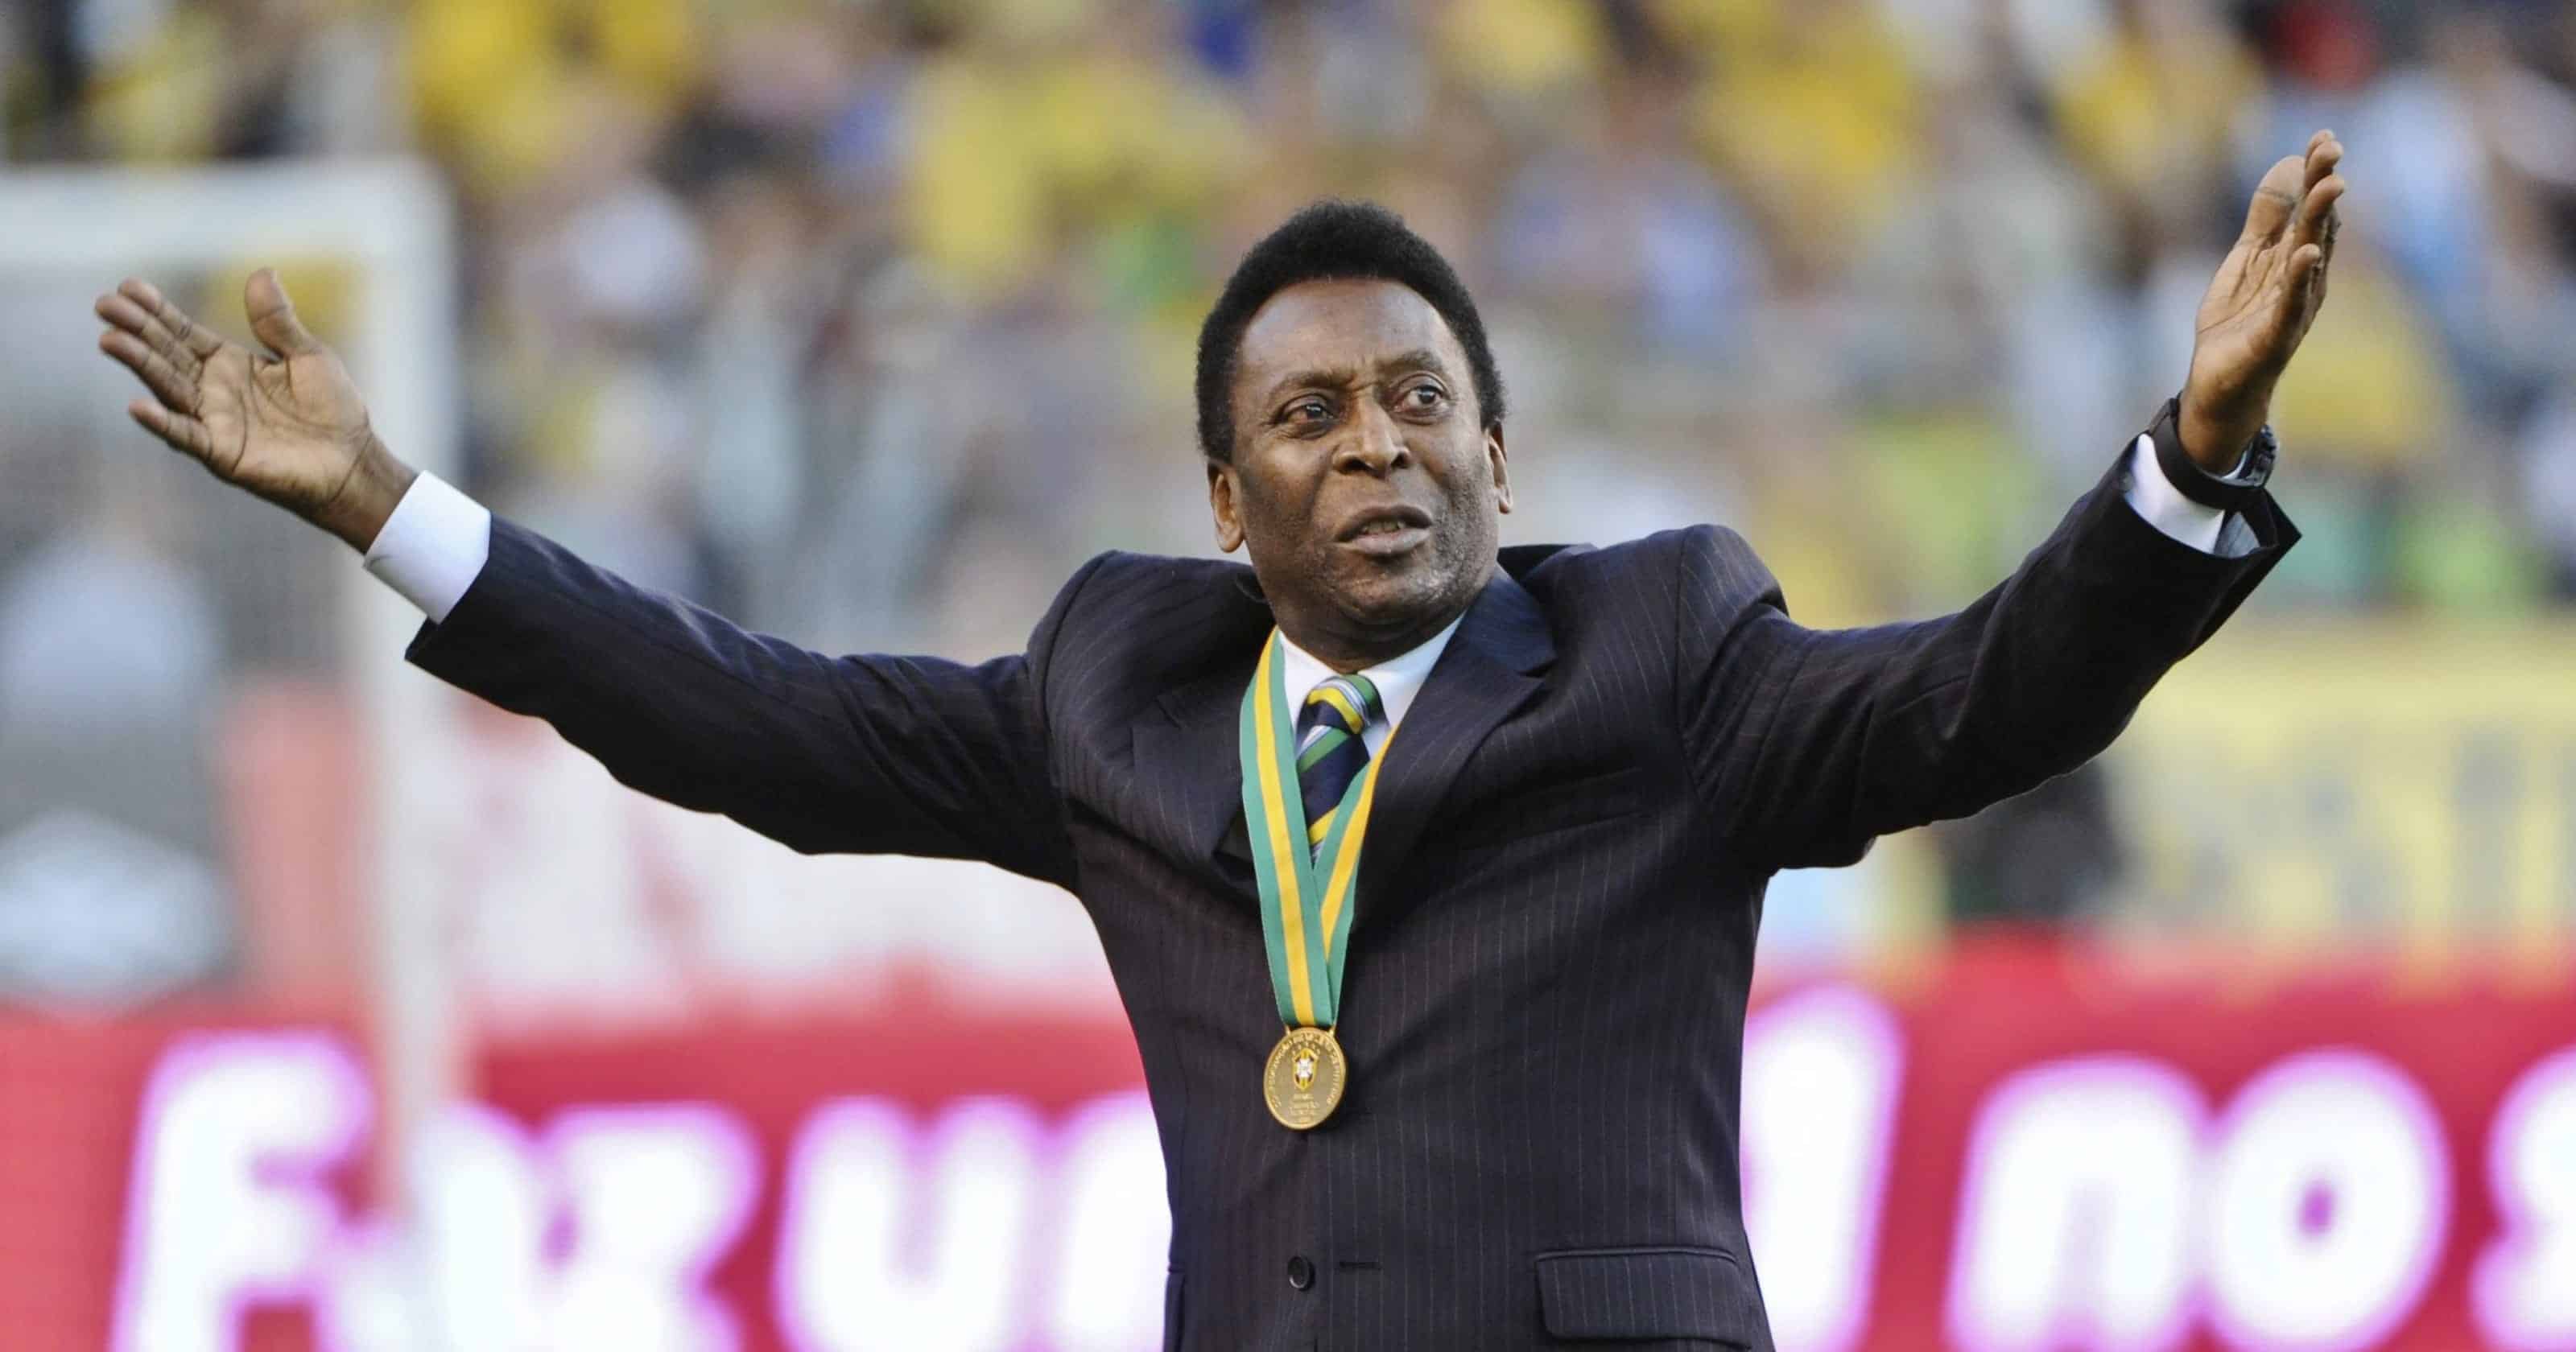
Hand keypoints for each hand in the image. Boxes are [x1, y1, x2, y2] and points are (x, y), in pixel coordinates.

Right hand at [96, 269, 414, 550]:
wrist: (353, 461)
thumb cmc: (332, 409)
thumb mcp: (308, 355)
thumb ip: (278, 321)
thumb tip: (262, 272)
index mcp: (229, 363)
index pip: (183, 332)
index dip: (156, 310)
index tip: (128, 286)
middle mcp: (212, 390)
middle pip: (167, 355)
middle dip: (136, 330)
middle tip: (104, 305)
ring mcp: (213, 421)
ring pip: (169, 389)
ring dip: (139, 365)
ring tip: (110, 340)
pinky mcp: (223, 453)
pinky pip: (187, 436)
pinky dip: (163, 423)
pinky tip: (137, 406)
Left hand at [2178, 130, 2346, 470]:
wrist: (2219, 387)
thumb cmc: (2238, 324)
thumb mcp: (2245, 261)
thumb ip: (2264, 219)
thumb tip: (2285, 166)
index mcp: (2293, 260)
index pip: (2309, 209)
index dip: (2316, 174)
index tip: (2323, 136)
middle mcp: (2303, 280)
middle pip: (2316, 225)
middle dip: (2323, 186)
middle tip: (2332, 148)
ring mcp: (2293, 307)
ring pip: (2310, 257)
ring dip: (2320, 221)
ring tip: (2330, 186)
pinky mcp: (2275, 335)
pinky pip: (2291, 303)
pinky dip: (2299, 278)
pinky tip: (2307, 253)